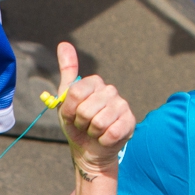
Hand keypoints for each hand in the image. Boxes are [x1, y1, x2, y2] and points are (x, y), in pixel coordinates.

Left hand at [54, 42, 134, 176]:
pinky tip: (105, 138)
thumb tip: (64, 43)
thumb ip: (67, 72)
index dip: (70, 109)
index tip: (71, 116)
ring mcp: (122, 106)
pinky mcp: (130, 123)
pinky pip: (111, 132)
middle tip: (84, 125)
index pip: (76, 92)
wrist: (88, 151)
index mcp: (95, 83)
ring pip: (99, 122)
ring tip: (94, 131)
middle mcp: (110, 91)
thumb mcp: (65, 101)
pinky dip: (103, 140)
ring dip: (92, 132)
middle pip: (86, 108)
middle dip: (80, 123)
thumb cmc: (76, 126)